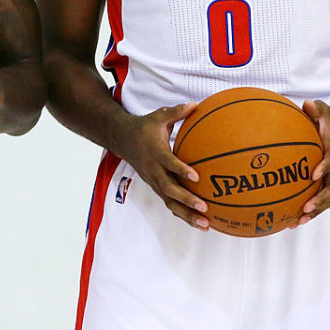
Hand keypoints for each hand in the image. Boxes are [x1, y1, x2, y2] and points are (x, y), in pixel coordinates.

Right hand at [117, 103, 209, 230]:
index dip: (181, 170)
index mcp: (156, 153)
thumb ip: (177, 112)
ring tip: (206, 224)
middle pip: (169, 189)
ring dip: (187, 215)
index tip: (197, 177)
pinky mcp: (156, 188)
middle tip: (204, 207)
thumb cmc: (145, 127)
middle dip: (186, 200)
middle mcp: (154, 171)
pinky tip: (201, 224)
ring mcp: (154, 182)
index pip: (169, 163)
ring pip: (170, 202)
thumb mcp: (158, 116)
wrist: (123, 140)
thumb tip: (196, 105)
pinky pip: (170, 204)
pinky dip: (184, 215)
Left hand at [298, 99, 329, 222]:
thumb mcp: (323, 110)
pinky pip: (317, 199)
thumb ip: (316, 109)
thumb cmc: (328, 121)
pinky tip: (289, 220)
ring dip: (314, 211)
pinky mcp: (323, 183)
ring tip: (297, 221)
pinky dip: (306, 211)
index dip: (324, 168)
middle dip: (320, 200)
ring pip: (326, 199)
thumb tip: (306, 104)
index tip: (313, 175)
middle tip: (305, 207)